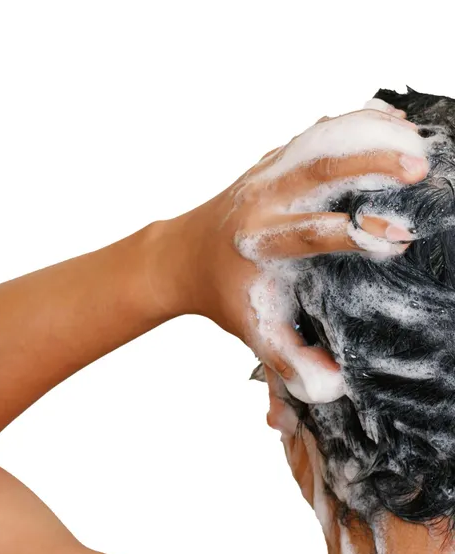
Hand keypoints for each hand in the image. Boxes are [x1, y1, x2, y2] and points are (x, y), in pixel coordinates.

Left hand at [152, 105, 429, 398]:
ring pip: (316, 144)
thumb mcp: (253, 328)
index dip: (354, 234)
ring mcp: (264, 177)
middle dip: (368, 165)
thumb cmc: (223, 295)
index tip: (399, 238)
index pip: (310, 234)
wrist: (180, 257)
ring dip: (365, 134)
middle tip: (419, 166)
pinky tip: (388, 122)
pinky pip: (312, 136)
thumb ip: (289, 360)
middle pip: (315, 173)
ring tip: (414, 136)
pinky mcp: (270, 162)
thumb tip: (333, 386)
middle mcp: (260, 204)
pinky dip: (349, 125)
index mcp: (259, 244)